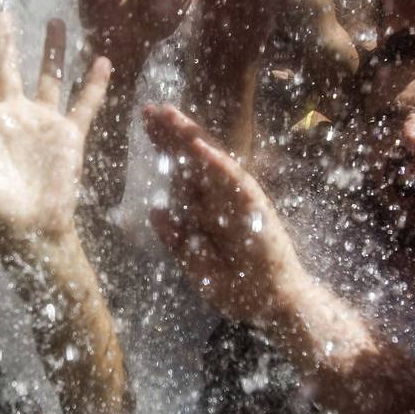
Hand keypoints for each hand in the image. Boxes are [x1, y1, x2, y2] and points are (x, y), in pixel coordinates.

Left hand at [0, 15, 109, 251]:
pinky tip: (102, 61)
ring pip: (49, 78)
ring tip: (56, 23)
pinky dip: (94, 84)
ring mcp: (42, 123)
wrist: (30, 229)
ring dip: (53, 52)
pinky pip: (83, 104)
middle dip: (5, 44)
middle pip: (9, 70)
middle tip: (2, 14)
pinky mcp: (70, 135)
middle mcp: (13, 116)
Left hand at [144, 104, 311, 325]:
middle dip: (170, 132)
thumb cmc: (238, 287)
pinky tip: (200, 147)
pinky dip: (218, 164)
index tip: (142, 125)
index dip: (163, 146)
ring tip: (169, 114)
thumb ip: (176, 239)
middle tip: (147, 108)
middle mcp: (220, 197)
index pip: (181, 169)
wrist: (272, 305)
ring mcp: (237, 199)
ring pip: (211, 161)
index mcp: (207, 208)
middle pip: (192, 157)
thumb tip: (156, 211)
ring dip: (191, 136)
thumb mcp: (195, 265)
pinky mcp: (255, 207)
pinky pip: (235, 181)